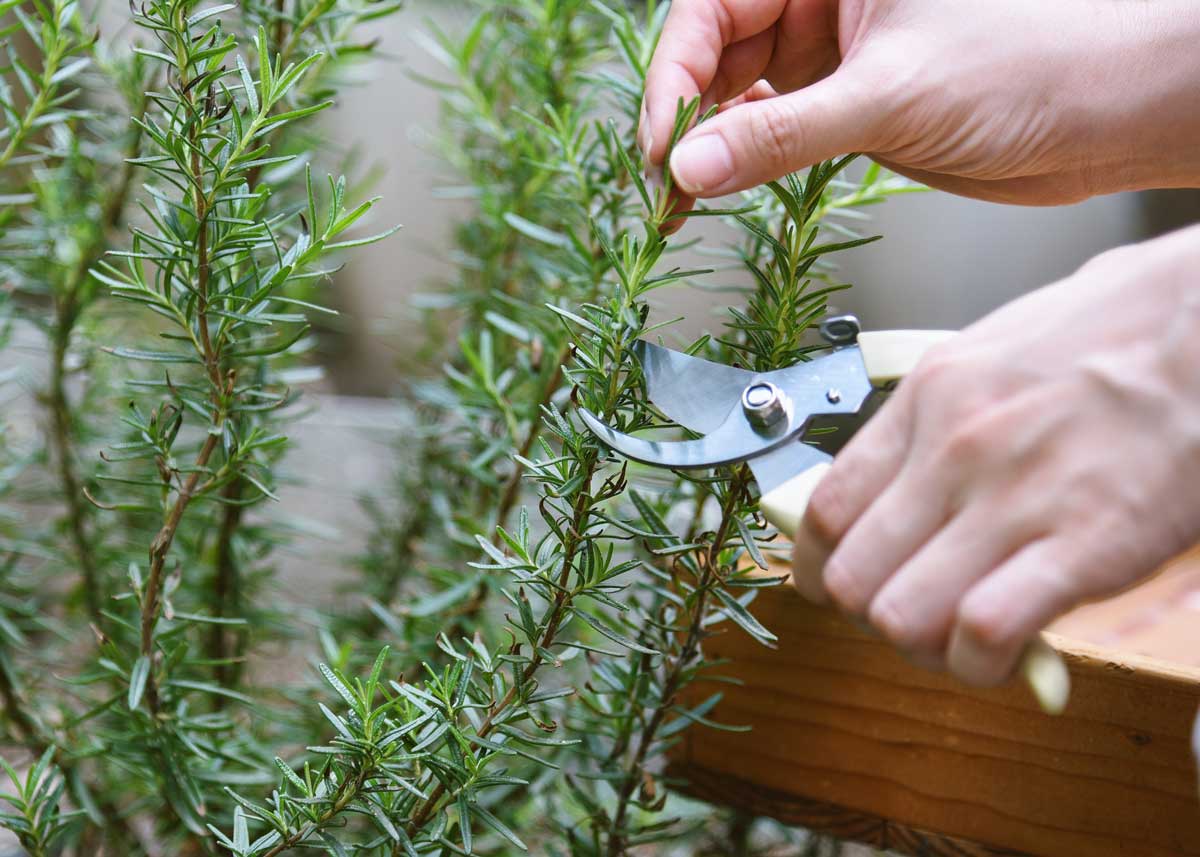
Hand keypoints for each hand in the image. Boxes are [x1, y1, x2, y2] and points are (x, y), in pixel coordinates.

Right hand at [640, 0, 1199, 206]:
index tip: (664, 143)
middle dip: (686, 114)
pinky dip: (749, 160)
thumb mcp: (888, 97)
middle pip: (718, 50)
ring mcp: (837, 54)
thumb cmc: (1033, 64)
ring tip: (686, 196)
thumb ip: (780, 136)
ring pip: (742, 93)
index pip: (714, 7)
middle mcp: (825, 2)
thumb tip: (691, 165)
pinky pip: (777, 128)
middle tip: (667, 181)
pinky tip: (728, 185)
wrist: (1108, 118)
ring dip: (711, 144)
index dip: (675, 74)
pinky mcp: (853, 104)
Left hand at [791, 224, 1199, 685]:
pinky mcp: (1083, 544)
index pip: (823, 512)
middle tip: (912, 613)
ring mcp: (1013, 499)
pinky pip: (984, 632)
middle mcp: (953, 451)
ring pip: (903, 616)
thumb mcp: (987, 356)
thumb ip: (930, 425)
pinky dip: (982, 661)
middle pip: (853, 579)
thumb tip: (890, 488)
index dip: (816, 569)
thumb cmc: (1106, 337)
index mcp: (925, 401)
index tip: (832, 586)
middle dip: (871, 616)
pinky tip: (1003, 651)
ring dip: (925, 646)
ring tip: (959, 637)